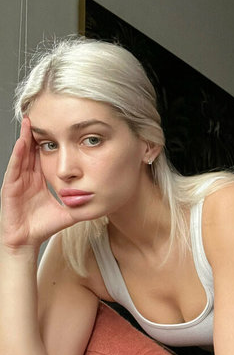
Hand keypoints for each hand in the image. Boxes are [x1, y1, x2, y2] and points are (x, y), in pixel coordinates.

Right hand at [0, 118, 75, 248]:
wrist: (26, 242)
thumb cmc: (44, 226)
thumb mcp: (69, 210)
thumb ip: (83, 202)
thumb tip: (103, 197)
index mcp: (41, 179)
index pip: (46, 155)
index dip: (52, 141)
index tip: (61, 126)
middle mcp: (29, 177)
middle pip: (33, 149)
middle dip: (38, 132)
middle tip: (44, 113)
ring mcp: (18, 180)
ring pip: (23, 154)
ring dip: (26, 137)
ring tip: (30, 120)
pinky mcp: (10, 187)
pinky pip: (15, 167)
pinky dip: (19, 154)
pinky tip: (23, 142)